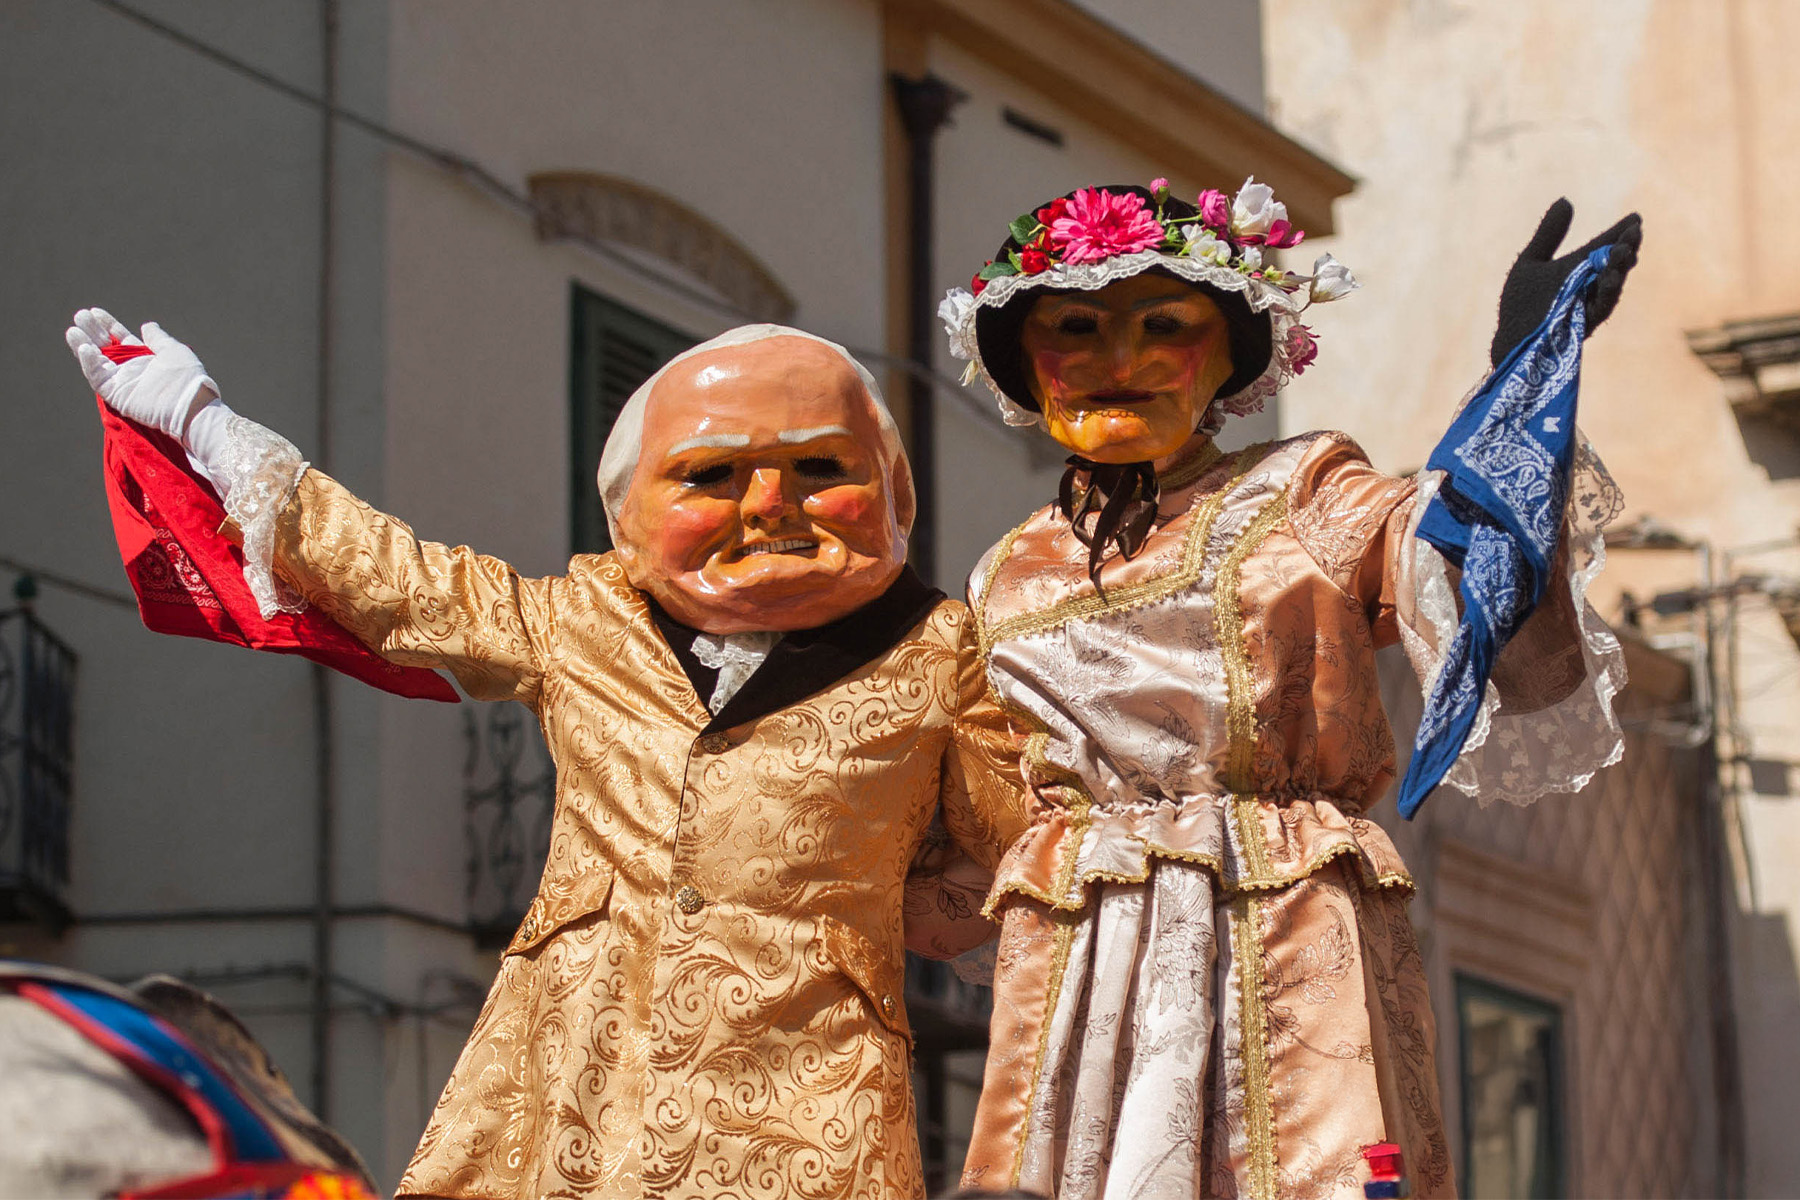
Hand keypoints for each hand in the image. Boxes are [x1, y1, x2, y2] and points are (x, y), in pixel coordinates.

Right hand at [65, 307, 218, 441]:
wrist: (191, 404)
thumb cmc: (187, 377)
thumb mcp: (173, 350)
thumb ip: (157, 338)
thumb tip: (147, 325)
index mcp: (145, 357)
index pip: (121, 337)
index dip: (108, 325)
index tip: (95, 311)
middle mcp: (132, 369)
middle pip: (105, 347)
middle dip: (92, 332)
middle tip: (80, 316)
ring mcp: (123, 382)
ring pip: (96, 362)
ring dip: (83, 346)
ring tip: (73, 331)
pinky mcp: (117, 396)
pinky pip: (99, 379)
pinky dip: (90, 364)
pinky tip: (85, 349)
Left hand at [1490, 200, 1641, 366]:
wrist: (1510, 339)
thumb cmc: (1520, 304)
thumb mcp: (1532, 262)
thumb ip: (1549, 235)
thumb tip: (1566, 200)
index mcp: (1579, 266)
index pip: (1604, 245)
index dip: (1619, 232)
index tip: (1635, 217)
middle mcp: (1589, 283)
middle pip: (1614, 262)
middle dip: (1626, 246)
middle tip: (1634, 231)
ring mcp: (1589, 303)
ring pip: (1613, 283)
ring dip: (1619, 267)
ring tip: (1624, 251)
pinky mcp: (1586, 323)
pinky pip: (1601, 307)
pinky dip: (1608, 292)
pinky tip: (1612, 278)